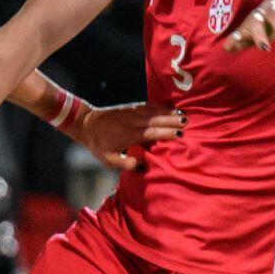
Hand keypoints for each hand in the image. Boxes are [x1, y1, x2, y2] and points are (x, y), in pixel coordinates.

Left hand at [71, 102, 185, 170]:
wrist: (86, 124)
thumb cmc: (98, 144)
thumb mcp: (108, 159)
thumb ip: (126, 163)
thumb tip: (144, 168)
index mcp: (128, 135)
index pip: (151, 133)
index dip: (166, 133)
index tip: (180, 134)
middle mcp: (132, 122)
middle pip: (155, 120)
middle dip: (172, 121)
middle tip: (188, 122)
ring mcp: (131, 112)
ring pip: (153, 111)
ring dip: (168, 112)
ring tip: (183, 114)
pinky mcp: (130, 107)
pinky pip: (148, 105)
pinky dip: (159, 105)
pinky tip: (169, 106)